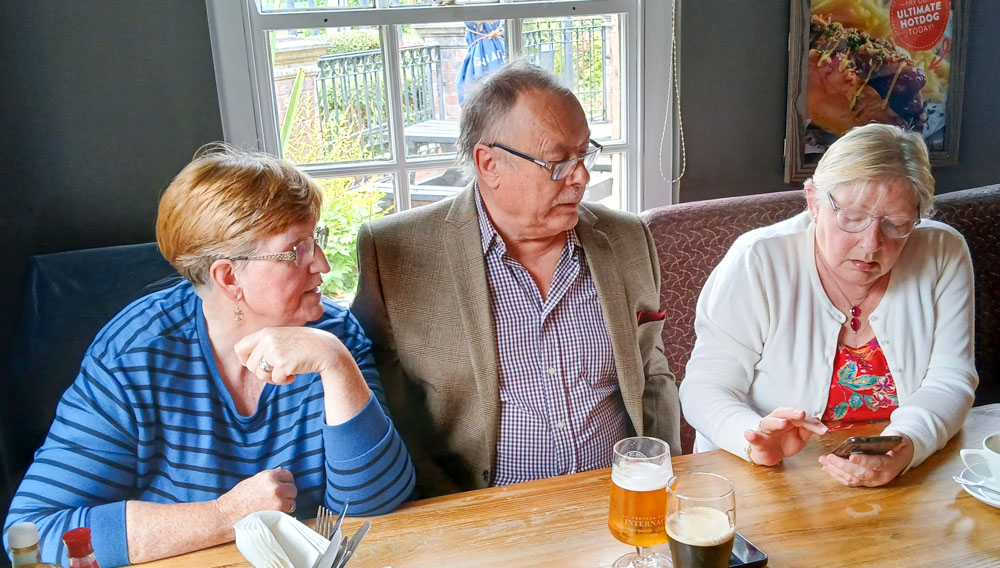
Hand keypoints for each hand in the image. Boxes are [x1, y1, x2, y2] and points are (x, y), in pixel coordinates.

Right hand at [215, 468, 296, 525]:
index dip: (285, 482)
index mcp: (269, 476)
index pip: (288, 475)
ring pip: (292, 501)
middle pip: (293, 489)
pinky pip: (288, 512)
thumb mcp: (253, 481)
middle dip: (287, 494)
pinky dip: (283, 514)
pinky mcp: (278, 514)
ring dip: (286, 505)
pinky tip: (272, 514)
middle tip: (276, 499)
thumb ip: (268, 478)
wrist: (227, 515)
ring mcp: (278, 501)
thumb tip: (281, 471)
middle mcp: (276, 487)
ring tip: (272, 508)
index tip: (282, 487)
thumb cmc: (237, 499)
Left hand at [235, 326, 370, 423]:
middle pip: (249, 365)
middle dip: (262, 372)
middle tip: (276, 371)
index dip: (245, 359)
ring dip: (272, 378)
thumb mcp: (283, 338)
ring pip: (260, 374)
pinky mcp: (282, 364)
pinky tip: (294, 374)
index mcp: (266, 332)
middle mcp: (267, 340)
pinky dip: (284, 381)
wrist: (326, 349)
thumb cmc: (305, 345)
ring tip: (286, 373)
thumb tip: (246, 361)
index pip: (240, 347)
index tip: (257, 364)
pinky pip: (275, 379)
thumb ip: (266, 345)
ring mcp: (274, 352)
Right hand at [744, 407, 828, 465]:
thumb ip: (807, 430)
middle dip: (792, 413)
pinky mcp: (757, 440)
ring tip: (783, 423)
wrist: (769, 454)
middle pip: (783, 413)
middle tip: (802, 414)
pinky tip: (749, 433)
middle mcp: (776, 421)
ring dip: (776, 422)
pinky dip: (750, 435)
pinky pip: (753, 436)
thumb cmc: (784, 442)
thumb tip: (818, 422)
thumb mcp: (800, 438)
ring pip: (768, 422)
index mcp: (788, 419)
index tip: (824, 430)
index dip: (812, 423)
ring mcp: (766, 430)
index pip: (801, 418)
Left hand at [818, 431, 912, 486]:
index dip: (864, 461)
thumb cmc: (899, 447)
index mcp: (890, 465)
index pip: (877, 464)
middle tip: (829, 457)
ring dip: (836, 471)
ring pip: (852, 479)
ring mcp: (872, 481)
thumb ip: (897, 440)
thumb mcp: (901, 441)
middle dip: (843, 466)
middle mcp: (881, 476)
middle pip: (861, 473)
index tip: (851, 456)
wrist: (900, 458)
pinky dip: (837, 475)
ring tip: (824, 461)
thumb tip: (892, 439)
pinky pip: (849, 481)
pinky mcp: (864, 482)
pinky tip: (827, 467)